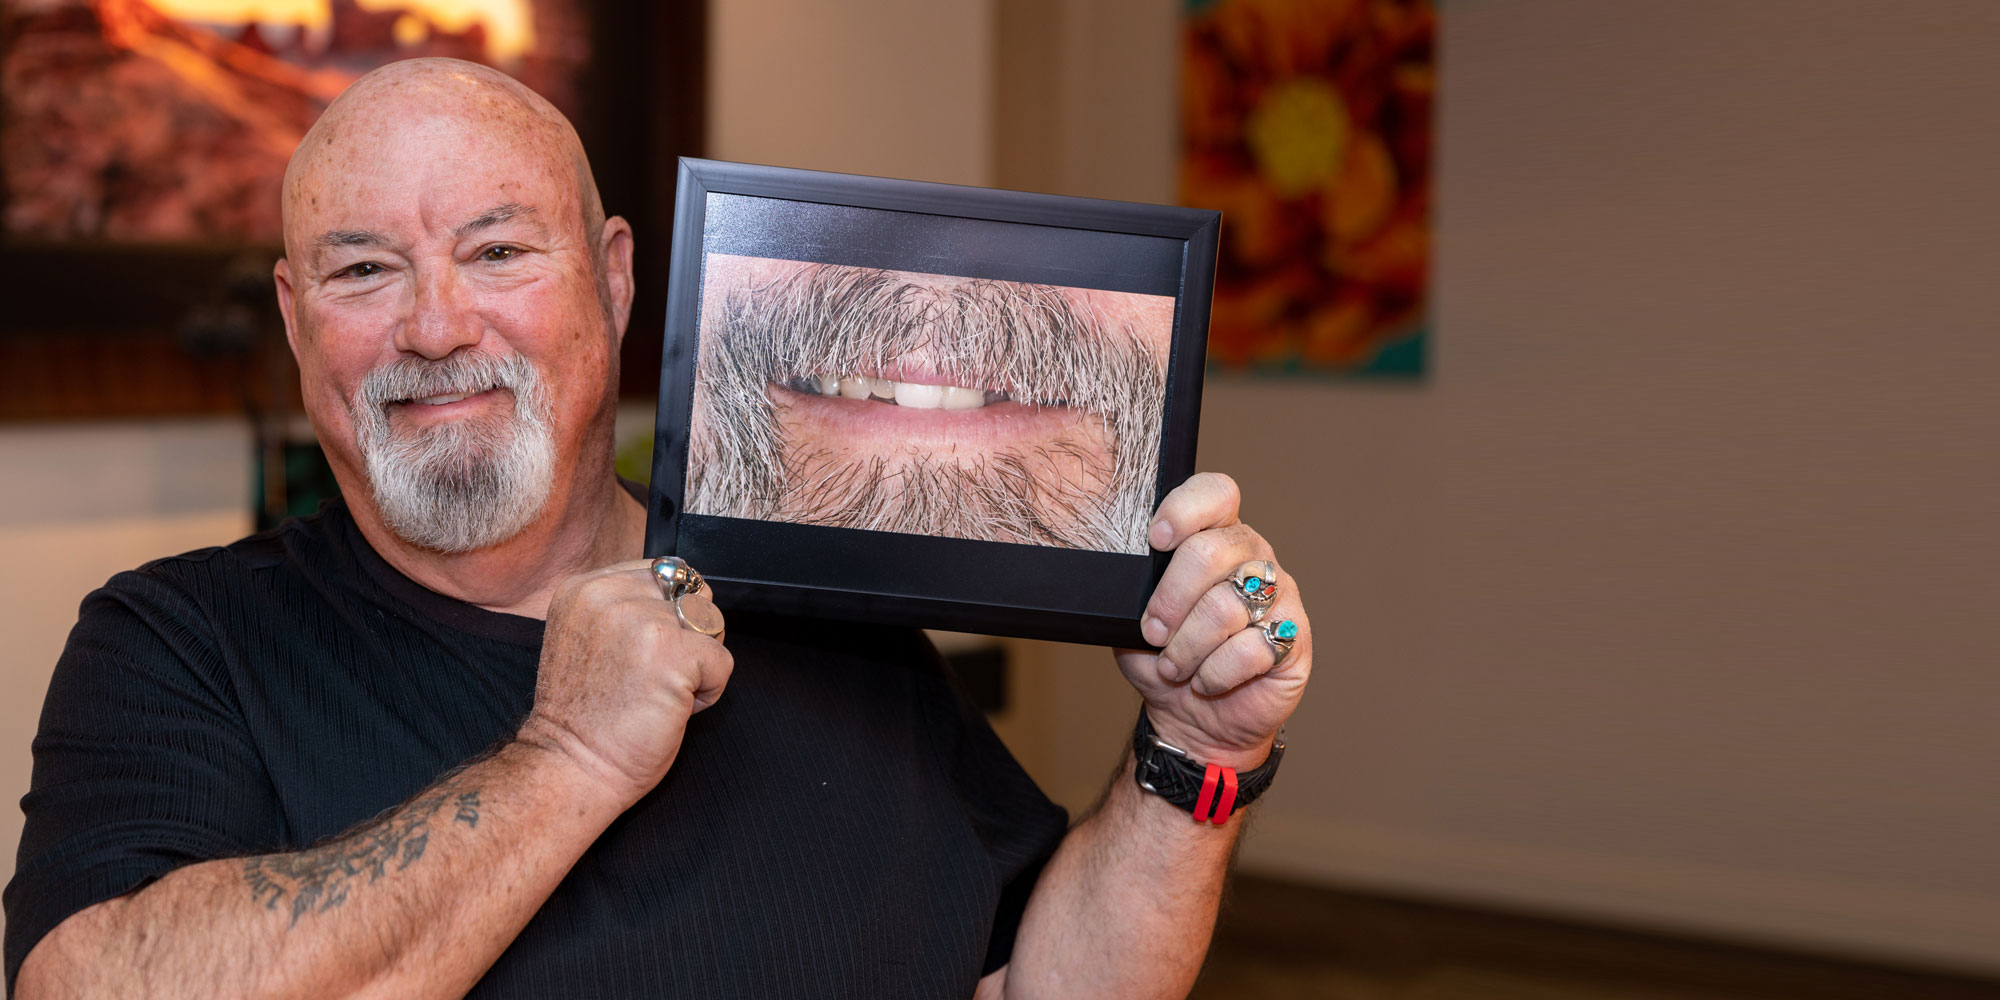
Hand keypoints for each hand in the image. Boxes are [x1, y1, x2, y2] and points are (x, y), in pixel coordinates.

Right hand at [518, 558, 732, 807]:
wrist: (571, 768)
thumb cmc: (585, 718)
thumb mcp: (589, 637)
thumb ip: (627, 607)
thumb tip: (687, 593)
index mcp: (585, 588)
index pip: (664, 572)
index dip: (669, 615)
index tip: (642, 655)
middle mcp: (610, 596)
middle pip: (693, 593)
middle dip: (689, 635)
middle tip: (654, 677)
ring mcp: (642, 622)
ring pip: (712, 623)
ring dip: (699, 663)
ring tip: (660, 692)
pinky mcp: (673, 654)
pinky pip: (723, 662)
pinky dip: (709, 692)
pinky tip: (670, 709)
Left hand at [1115, 473, 1309, 769]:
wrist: (1195, 719)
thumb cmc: (1164, 659)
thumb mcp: (1132, 621)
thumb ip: (1134, 592)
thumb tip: (1125, 580)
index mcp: (1215, 535)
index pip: (1216, 494)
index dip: (1186, 509)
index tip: (1156, 540)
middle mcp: (1252, 557)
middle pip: (1211, 552)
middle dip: (1170, 600)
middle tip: (1153, 632)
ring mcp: (1279, 596)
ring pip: (1226, 606)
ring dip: (1187, 646)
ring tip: (1175, 666)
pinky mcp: (1294, 639)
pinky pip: (1250, 649)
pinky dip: (1215, 673)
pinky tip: (1207, 681)